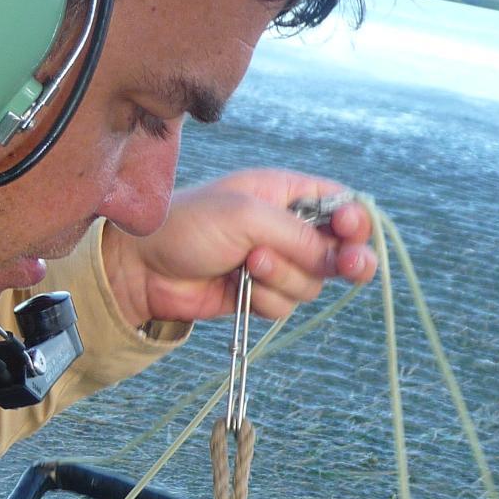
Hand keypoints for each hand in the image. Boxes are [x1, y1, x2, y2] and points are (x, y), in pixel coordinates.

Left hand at [100, 169, 376, 326]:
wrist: (143, 266)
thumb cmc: (189, 224)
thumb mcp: (247, 216)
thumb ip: (297, 234)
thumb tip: (339, 258)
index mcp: (285, 192)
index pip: (341, 204)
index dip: (354, 220)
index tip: (348, 230)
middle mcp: (285, 226)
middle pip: (338, 249)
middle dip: (345, 259)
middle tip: (350, 267)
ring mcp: (273, 262)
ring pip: (311, 283)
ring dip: (283, 278)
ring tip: (248, 262)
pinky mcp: (258, 293)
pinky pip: (284, 305)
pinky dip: (265, 300)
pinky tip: (238, 286)